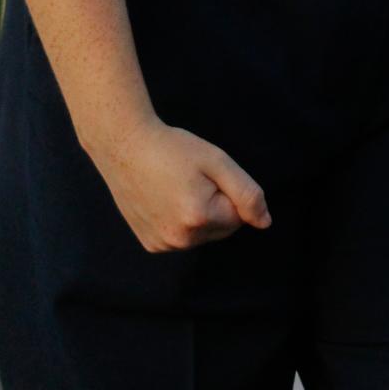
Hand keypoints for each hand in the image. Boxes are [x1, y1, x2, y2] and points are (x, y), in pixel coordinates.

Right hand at [94, 113, 271, 253]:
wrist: (123, 145)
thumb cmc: (172, 147)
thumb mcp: (216, 160)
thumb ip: (247, 192)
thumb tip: (265, 222)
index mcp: (199, 217)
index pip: (239, 215)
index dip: (226, 190)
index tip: (203, 174)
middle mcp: (181, 239)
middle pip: (221, 228)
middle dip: (215, 204)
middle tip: (189, 178)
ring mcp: (163, 244)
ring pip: (202, 233)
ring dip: (198, 213)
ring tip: (174, 186)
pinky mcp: (151, 244)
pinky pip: (182, 236)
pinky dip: (179, 220)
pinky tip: (162, 198)